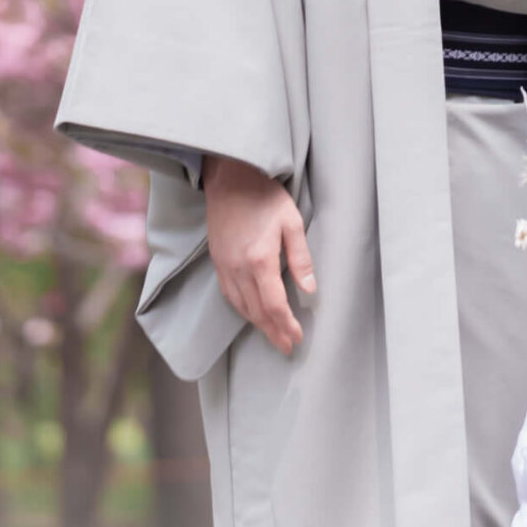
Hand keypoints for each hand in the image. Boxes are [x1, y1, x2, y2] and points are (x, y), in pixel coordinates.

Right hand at [204, 155, 315, 355]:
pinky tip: (251, 313)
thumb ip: (301, 258)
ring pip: (241, 306)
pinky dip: (242, 309)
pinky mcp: (217, 261)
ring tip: (273, 335)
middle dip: (273, 332)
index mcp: (260, 260)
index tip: (297, 339)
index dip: (286, 325)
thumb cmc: (266, 196)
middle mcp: (238, 269)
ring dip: (257, 324)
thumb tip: (309, 290)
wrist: (230, 179)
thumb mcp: (292, 222)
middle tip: (287, 347)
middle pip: (257, 311)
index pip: (274, 304)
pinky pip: (229, 294)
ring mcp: (224, 266)